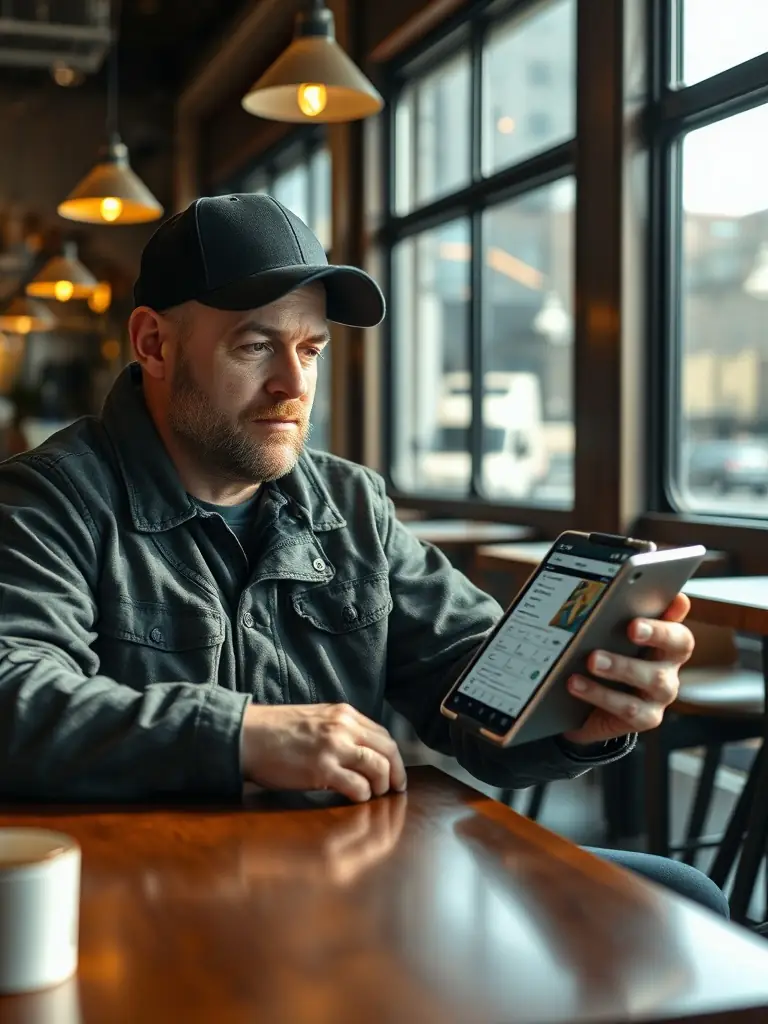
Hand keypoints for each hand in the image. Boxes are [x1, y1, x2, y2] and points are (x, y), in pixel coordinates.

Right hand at [241, 703, 407, 802]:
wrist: (246, 736)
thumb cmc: (276, 731)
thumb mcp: (316, 718)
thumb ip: (340, 729)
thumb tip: (361, 751)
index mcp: (344, 713)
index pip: (383, 735)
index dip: (394, 757)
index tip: (395, 772)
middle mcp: (344, 727)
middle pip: (388, 751)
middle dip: (397, 773)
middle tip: (396, 790)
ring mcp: (334, 747)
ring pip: (379, 768)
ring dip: (382, 786)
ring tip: (375, 795)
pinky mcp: (322, 769)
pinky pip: (358, 786)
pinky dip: (363, 795)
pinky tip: (355, 799)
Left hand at [562, 593, 693, 746]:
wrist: (584, 709)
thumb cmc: (601, 660)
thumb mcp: (605, 637)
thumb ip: (615, 614)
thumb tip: (613, 591)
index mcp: (663, 641)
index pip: (678, 623)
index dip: (672, 616)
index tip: (667, 601)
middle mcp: (669, 665)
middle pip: (678, 646)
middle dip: (656, 633)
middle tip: (631, 628)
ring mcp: (660, 694)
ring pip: (653, 679)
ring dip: (621, 666)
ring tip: (592, 659)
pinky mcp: (646, 718)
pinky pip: (629, 708)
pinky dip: (601, 694)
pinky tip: (576, 684)